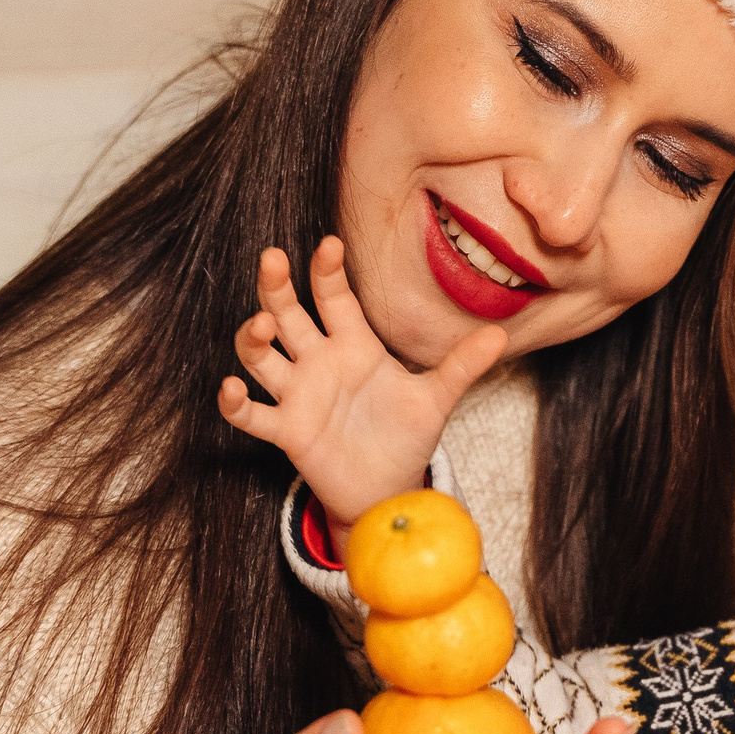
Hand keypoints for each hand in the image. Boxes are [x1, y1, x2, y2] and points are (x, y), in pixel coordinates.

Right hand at [216, 237, 505, 546]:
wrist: (389, 488)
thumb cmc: (405, 436)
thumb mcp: (437, 398)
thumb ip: (462, 366)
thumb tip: (502, 335)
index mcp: (354, 344)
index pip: (334, 298)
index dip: (326, 271)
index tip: (329, 245)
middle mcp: (320, 361)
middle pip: (288, 314)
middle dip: (276, 287)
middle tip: (273, 259)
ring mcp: (298, 394)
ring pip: (261, 356)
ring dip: (254, 338)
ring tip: (262, 324)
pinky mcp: (287, 431)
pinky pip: (251, 414)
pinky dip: (234, 403)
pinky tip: (232, 388)